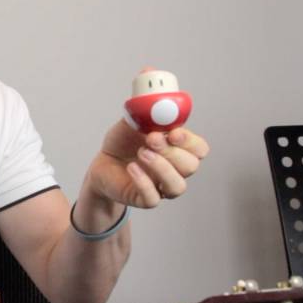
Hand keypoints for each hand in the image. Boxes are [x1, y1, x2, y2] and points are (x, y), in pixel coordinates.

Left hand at [87, 119, 209, 208]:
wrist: (103, 162)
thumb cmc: (123, 142)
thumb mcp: (132, 122)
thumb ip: (145, 113)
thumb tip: (153, 102)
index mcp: (178, 148)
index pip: (199, 149)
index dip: (190, 141)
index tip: (173, 132)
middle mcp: (175, 170)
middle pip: (190, 166)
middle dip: (172, 151)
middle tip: (152, 139)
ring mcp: (162, 187)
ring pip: (177, 186)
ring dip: (161, 168)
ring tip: (141, 153)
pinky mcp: (145, 199)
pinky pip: (153, 198)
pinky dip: (143, 182)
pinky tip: (132, 168)